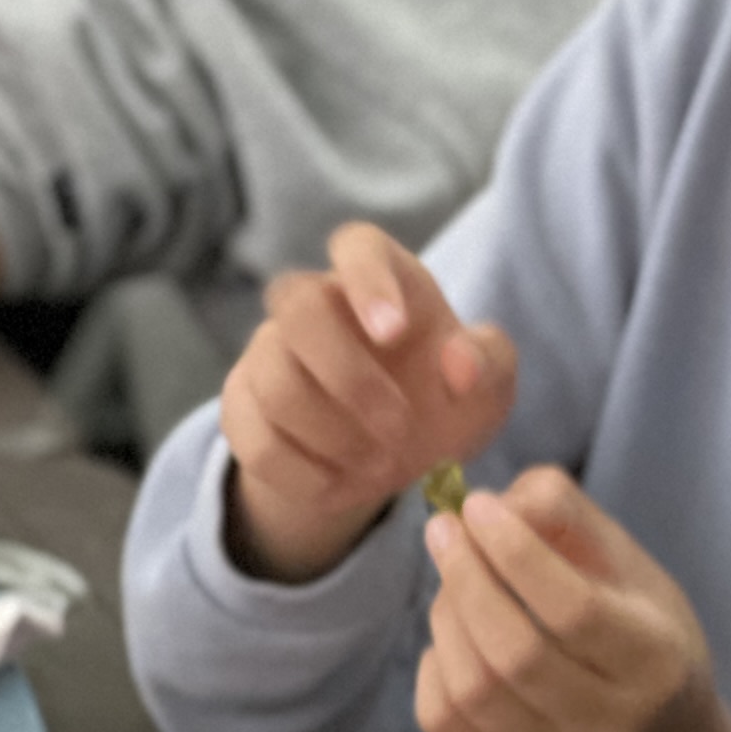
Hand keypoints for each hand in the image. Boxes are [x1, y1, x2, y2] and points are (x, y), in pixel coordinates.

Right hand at [222, 223, 517, 584]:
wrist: (391, 458)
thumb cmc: (444, 400)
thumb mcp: (487, 389)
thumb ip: (488, 363)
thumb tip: (459, 363)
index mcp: (383, 281)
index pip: (358, 245)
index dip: (369, 279)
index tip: (396, 332)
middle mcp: (315, 305)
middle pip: (297, 307)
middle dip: (350, 377)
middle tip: (401, 429)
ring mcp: (268, 353)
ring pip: (275, 383)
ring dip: (334, 437)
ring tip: (382, 468)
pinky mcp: (242, 408)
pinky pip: (256, 441)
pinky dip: (304, 475)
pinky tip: (342, 486)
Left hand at [415, 465, 713, 731]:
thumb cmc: (642, 633)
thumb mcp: (630, 566)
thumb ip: (568, 517)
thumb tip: (493, 504)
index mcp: (653, 661)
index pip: (573, 609)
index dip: (516, 552)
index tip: (478, 506)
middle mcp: (610, 722)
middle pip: (516, 652)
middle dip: (467, 579)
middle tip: (444, 530)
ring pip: (474, 689)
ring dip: (447, 618)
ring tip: (452, 581)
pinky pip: (445, 723)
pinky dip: (433, 667)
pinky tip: (450, 638)